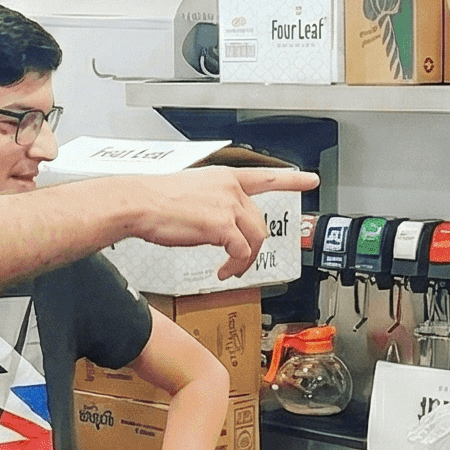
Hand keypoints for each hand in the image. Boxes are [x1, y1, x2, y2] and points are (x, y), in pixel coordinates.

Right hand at [132, 168, 316, 278]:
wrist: (139, 204)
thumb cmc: (154, 200)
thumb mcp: (189, 192)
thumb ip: (210, 203)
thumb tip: (215, 225)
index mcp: (224, 178)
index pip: (264, 176)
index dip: (291, 179)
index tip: (310, 179)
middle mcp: (231, 189)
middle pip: (259, 222)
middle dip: (252, 247)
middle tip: (237, 263)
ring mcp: (229, 206)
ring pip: (256, 239)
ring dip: (245, 261)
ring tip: (230, 271)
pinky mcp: (223, 226)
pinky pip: (242, 253)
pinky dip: (235, 267)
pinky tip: (223, 272)